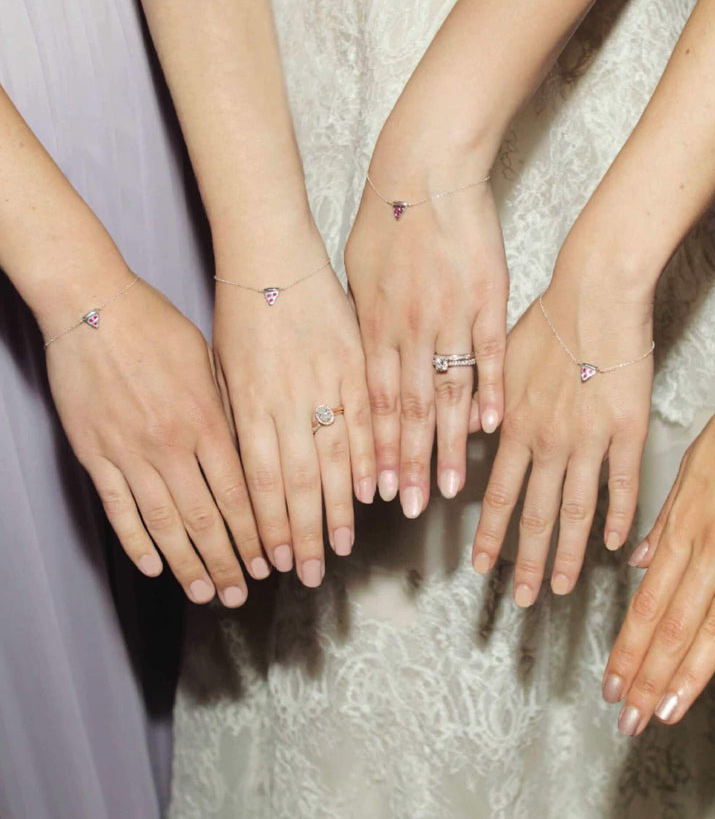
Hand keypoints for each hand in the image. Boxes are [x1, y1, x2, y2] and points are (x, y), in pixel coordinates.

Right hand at [46, 277, 265, 605]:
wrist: (95, 308)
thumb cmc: (160, 328)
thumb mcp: (212, 363)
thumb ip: (231, 412)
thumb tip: (255, 452)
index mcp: (207, 422)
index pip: (239, 493)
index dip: (256, 532)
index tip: (271, 561)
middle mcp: (172, 445)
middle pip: (206, 518)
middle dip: (228, 560)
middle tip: (243, 592)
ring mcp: (130, 453)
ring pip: (165, 523)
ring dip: (188, 563)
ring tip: (205, 594)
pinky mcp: (95, 454)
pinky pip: (118, 509)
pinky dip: (136, 541)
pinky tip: (154, 567)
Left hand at [213, 259, 374, 586]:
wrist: (272, 255)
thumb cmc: (242, 313)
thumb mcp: (226, 370)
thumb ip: (243, 422)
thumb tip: (252, 475)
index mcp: (248, 404)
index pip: (258, 481)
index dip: (269, 527)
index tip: (277, 562)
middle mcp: (286, 402)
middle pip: (297, 482)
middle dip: (305, 533)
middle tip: (313, 573)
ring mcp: (325, 383)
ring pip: (333, 458)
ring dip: (339, 507)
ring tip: (347, 544)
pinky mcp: (355, 364)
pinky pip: (365, 419)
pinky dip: (370, 457)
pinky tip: (374, 490)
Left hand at [345, 138, 507, 517]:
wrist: (425, 169)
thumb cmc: (385, 217)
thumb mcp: (356, 270)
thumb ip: (362, 321)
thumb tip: (363, 360)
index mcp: (374, 326)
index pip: (373, 403)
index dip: (375, 449)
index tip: (376, 488)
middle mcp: (409, 331)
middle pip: (407, 411)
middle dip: (407, 464)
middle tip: (409, 507)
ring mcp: (449, 318)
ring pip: (447, 395)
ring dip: (447, 445)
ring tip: (449, 488)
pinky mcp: (486, 300)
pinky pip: (488, 357)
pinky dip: (491, 394)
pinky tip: (492, 429)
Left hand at [472, 276, 653, 604]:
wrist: (594, 295)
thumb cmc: (547, 319)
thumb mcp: (500, 360)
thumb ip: (488, 404)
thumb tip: (473, 433)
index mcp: (516, 426)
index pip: (500, 495)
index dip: (491, 535)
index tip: (481, 565)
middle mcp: (549, 442)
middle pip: (536, 516)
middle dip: (526, 563)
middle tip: (523, 599)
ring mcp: (590, 440)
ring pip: (576, 511)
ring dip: (567, 555)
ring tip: (561, 586)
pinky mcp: (628, 431)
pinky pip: (622, 485)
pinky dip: (618, 519)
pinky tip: (615, 546)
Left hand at [603, 366, 714, 736]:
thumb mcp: (687, 469)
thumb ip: (663, 522)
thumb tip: (638, 563)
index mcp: (682, 524)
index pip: (647, 602)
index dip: (628, 647)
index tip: (613, 681)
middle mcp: (712, 543)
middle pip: (676, 623)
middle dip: (649, 675)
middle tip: (630, 716)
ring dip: (689, 673)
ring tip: (668, 710)